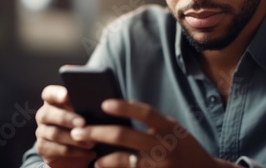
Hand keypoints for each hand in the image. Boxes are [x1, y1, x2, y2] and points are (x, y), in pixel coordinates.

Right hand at [35, 85, 96, 167]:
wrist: (74, 155)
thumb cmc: (82, 128)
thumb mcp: (85, 115)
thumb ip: (86, 107)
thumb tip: (101, 104)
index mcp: (53, 102)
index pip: (49, 93)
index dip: (56, 93)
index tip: (67, 95)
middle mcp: (44, 115)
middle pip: (48, 114)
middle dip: (67, 118)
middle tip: (83, 123)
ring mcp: (41, 132)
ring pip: (55, 134)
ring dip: (75, 138)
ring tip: (92, 142)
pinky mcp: (43, 148)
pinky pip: (59, 150)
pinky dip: (76, 152)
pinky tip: (90, 152)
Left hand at [69, 99, 238, 167]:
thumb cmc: (185, 150)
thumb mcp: (174, 132)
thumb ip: (152, 125)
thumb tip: (117, 118)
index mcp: (170, 127)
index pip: (146, 112)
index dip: (125, 107)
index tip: (104, 103)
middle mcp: (165, 145)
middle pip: (126, 136)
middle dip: (98, 132)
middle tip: (79, 132)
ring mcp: (160, 165)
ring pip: (124, 160)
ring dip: (103, 160)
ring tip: (93, 159)